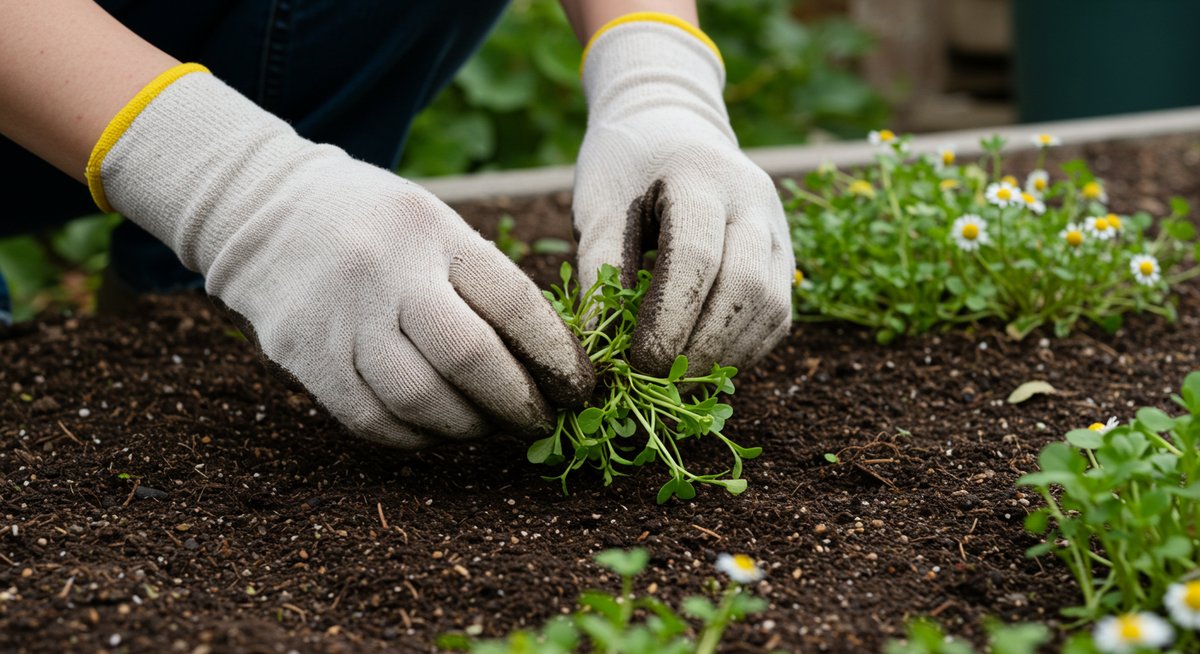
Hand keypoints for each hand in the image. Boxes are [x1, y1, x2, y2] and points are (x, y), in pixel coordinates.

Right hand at [91, 68, 593, 446]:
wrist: (262, 210)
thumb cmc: (377, 225)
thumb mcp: (437, 224)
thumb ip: (486, 284)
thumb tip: (549, 364)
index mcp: (433, 231)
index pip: (513, 302)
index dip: (557, 355)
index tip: (580, 387)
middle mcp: (387, 272)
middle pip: (469, 357)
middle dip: (518, 403)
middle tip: (542, 421)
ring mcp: (341, 317)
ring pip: (420, 400)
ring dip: (469, 427)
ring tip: (489, 426)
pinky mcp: (305, 356)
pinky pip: (372, 420)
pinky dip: (415, 436)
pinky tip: (435, 428)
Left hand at [572, 17, 793, 377]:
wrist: (671, 123)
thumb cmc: (623, 164)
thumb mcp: (598, 204)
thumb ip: (598, 269)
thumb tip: (597, 346)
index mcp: (700, 175)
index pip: (696, 256)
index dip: (669, 318)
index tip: (637, 362)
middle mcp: (753, 199)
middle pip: (744, 287)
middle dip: (701, 347)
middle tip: (657, 382)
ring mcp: (777, 227)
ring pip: (770, 306)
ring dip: (726, 356)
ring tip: (679, 384)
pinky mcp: (784, 254)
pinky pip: (777, 315)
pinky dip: (744, 350)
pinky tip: (705, 367)